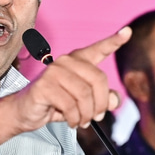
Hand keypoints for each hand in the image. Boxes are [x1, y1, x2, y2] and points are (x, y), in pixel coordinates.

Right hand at [10, 27, 129, 131]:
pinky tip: (71, 122)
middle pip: (98, 80)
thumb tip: (113, 100)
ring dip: (87, 115)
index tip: (128, 32)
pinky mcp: (45, 85)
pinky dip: (75, 118)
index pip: (99, 49)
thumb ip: (102, 100)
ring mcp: (54, 71)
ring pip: (85, 95)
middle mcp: (66, 61)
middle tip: (97, 117)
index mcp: (78, 61)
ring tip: (82, 121)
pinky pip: (71, 105)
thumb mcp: (84, 103)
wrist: (26, 111)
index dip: (114, 41)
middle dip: (101, 104)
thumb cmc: (57, 104)